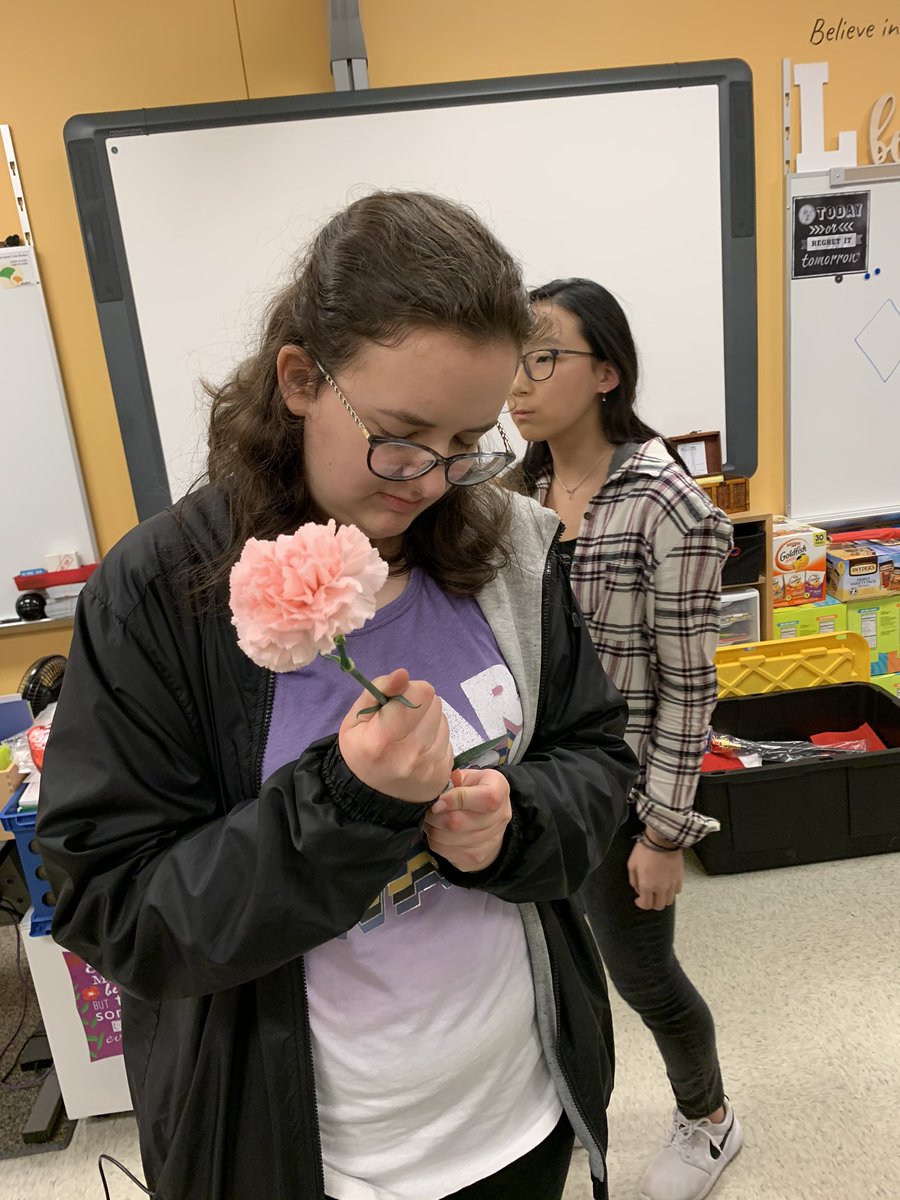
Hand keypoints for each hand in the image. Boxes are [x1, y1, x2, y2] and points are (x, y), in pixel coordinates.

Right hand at [338, 669, 453, 803]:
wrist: (369, 798)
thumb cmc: (360, 752)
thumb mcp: (356, 720)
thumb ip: (378, 691)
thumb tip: (403, 674)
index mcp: (384, 738)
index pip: (421, 693)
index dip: (410, 690)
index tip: (397, 702)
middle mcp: (411, 753)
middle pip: (435, 704)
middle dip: (420, 705)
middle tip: (403, 720)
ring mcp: (430, 766)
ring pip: (444, 721)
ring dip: (429, 722)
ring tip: (410, 736)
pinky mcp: (443, 773)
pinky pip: (449, 740)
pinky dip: (435, 740)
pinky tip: (419, 751)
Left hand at [424, 768, 511, 872]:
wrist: (489, 820)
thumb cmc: (472, 791)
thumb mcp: (467, 777)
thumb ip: (452, 781)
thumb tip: (434, 793)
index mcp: (499, 789)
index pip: (486, 798)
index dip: (457, 800)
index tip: (437, 802)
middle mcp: (501, 816)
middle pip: (459, 822)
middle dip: (435, 816)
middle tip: (428, 810)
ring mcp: (491, 841)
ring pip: (449, 838)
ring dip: (433, 829)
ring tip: (432, 820)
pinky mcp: (477, 858)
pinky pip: (446, 851)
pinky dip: (436, 841)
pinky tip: (438, 832)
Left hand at [627, 838, 683, 909]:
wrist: (662, 840)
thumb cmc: (645, 850)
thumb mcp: (632, 864)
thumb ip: (633, 880)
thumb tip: (637, 889)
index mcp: (647, 886)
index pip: (646, 905)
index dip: (641, 904)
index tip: (639, 899)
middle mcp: (660, 888)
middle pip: (658, 906)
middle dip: (652, 903)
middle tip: (648, 896)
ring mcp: (671, 884)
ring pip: (668, 901)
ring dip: (662, 899)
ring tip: (658, 891)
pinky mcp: (679, 879)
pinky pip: (676, 892)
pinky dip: (671, 891)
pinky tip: (666, 884)